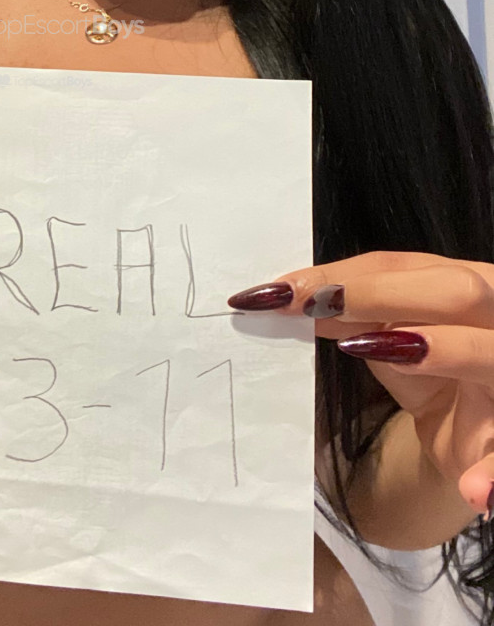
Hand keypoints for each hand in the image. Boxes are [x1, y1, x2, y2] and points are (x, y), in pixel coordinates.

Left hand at [228, 250, 493, 520]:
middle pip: (456, 291)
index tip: (284, 292)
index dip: (347, 276)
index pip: (407, 266)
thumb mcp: (390, 336)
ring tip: (396, 350)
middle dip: (381, 296)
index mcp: (470, 282)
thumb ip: (350, 314)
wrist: (477, 439)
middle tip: (315, 308)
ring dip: (448, 350)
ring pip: (490, 353)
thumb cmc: (433, 369)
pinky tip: (474, 491)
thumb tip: (284, 299)